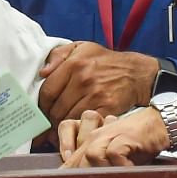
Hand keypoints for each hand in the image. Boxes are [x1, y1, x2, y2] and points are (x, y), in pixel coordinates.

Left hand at [38, 41, 156, 125]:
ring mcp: (95, 94)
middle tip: (48, 125)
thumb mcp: (82, 47)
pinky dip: (78, 129)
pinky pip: (85, 122)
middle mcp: (83, 79)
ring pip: (68, 118)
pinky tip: (76, 130)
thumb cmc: (105, 61)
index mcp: (74, 64)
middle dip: (50, 119)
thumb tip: (42, 72)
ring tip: (59, 129)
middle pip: (56, 108)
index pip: (47, 91)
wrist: (136, 73)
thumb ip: (58, 55)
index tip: (40, 112)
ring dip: (62, 126)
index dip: (41, 105)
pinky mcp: (107, 107)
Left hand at [58, 107, 168, 167]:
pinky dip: (121, 165)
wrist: (160, 123)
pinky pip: (113, 153)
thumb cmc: (138, 142)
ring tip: (117, 177)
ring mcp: (110, 134)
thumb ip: (98, 167)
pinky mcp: (125, 136)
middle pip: (78, 159)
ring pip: (92, 155)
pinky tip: (129, 170)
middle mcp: (96, 136)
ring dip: (104, 170)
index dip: (66, 175)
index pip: (70, 159)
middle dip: (86, 177)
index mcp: (91, 141)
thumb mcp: (115, 156)